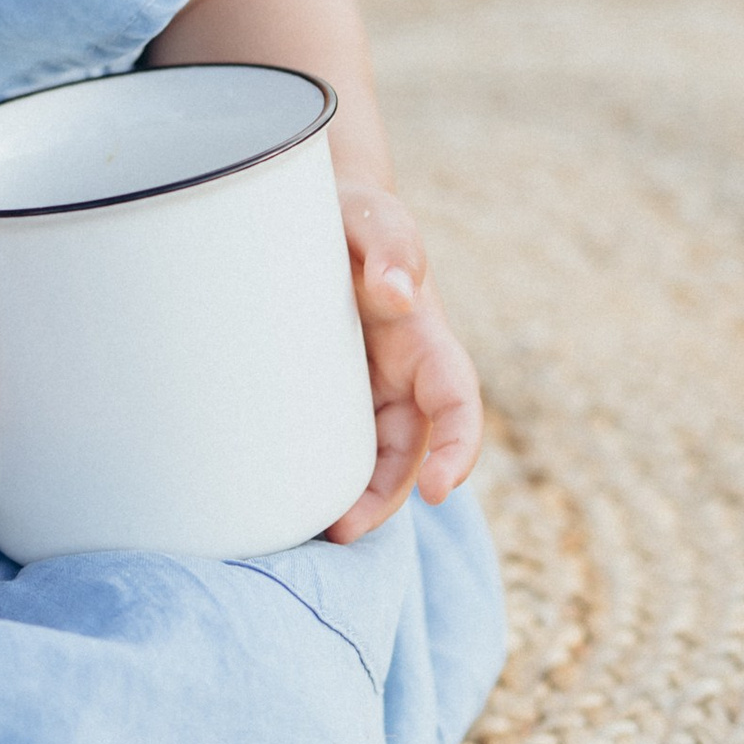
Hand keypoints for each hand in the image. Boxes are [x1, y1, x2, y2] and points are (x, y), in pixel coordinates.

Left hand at [326, 180, 482, 541]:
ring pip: (372, 458)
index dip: (459, 448)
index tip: (438, 487)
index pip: (456, 401)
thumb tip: (398, 291)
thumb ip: (390, 242)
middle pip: (411, 451)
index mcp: (425, 338)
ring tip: (313, 531)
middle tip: (343, 529)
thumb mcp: (371, 214)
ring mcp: (367, 389)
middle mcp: (404, 374)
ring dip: (355, 499)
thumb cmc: (352, 213)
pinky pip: (333, 446)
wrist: (316, 212)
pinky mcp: (328, 396)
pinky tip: (284, 501)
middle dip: (388, 497)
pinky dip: (320, 477)